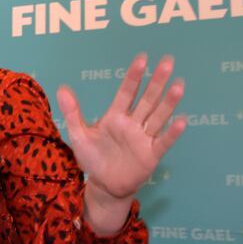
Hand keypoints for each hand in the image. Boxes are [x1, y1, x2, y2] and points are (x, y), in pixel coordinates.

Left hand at [56, 54, 185, 231]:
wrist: (103, 185)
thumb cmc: (92, 158)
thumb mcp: (78, 135)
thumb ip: (72, 112)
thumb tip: (62, 88)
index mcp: (115, 116)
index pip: (126, 92)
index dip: (134, 76)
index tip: (142, 58)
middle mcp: (132, 123)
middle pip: (147, 99)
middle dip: (157, 81)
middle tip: (168, 61)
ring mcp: (143, 138)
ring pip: (158, 116)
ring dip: (168, 102)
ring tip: (178, 85)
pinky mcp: (151, 155)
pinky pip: (163, 142)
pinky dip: (172, 132)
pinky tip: (181, 120)